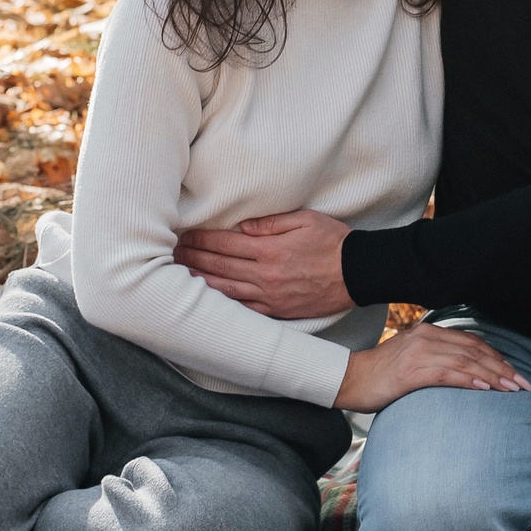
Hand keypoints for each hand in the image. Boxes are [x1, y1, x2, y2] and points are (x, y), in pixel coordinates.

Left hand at [175, 210, 356, 319]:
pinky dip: (222, 305)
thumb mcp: (305, 219)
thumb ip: (271, 222)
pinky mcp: (277, 311)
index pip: (225, 243)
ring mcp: (269, 296)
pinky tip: (206, 301)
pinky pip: (243, 310)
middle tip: (171, 253)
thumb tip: (242, 226)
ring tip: (179, 276)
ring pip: (225, 290)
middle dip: (192, 258)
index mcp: (269, 249)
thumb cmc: (334, 241)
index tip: (183, 234)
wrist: (359, 273)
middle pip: (219, 266)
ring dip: (200, 281)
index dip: (201, 239)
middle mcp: (265, 274)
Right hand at [335, 322, 529, 410]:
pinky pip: (447, 374)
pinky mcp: (411, 371)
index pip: (472, 342)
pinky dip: (469, 380)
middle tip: (524, 385)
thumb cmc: (382, 376)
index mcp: (430, 333)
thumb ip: (438, 361)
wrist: (349, 380)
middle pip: (474, 350)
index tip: (516, 374)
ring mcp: (418, 353)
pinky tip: (485, 389)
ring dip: (493, 376)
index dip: (497, 357)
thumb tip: (468, 375)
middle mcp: (427, 338)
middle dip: (503, 368)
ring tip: (512, 389)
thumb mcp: (413, 361)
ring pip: (466, 361)